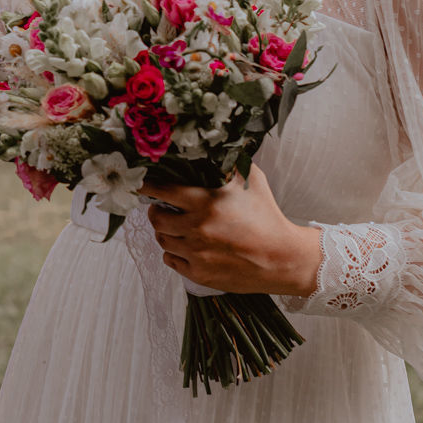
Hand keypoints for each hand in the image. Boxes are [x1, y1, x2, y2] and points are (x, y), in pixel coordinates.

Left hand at [145, 165, 322, 298]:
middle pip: (156, 218)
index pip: (163, 191)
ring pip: (162, 241)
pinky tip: (184, 247)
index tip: (139, 184)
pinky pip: (171, 261)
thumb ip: (229, 164)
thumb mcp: (252, 181)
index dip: (147, 187)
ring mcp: (197, 253)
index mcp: (206, 203)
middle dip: (155, 211)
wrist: (283, 259)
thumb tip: (213, 149)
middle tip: (161, 208)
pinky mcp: (200, 274)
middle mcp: (197, 228)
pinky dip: (173, 253)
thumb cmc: (268, 217)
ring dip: (164, 232)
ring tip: (174, 227)